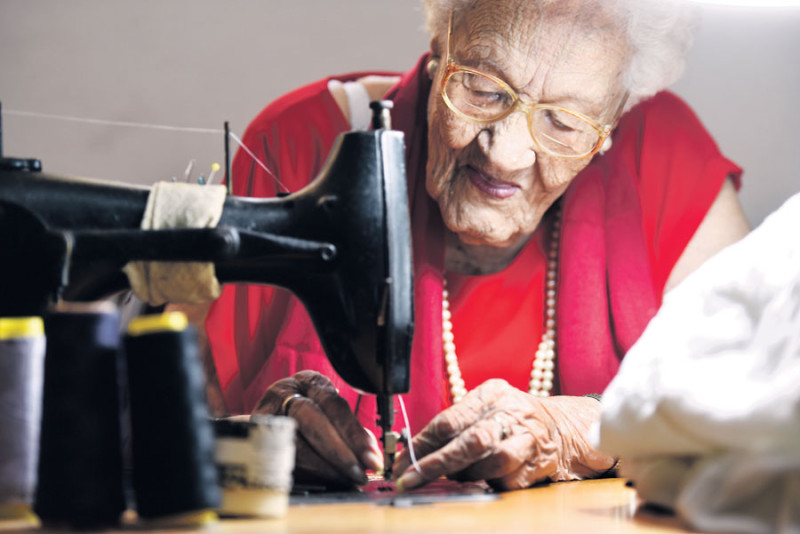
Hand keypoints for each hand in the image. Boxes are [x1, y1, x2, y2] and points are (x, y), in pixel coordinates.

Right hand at [254, 370, 382, 487]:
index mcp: (308, 381)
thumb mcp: (328, 413)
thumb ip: (349, 430)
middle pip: (311, 419)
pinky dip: (305, 472)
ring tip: (343, 479)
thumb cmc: (307, 417)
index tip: (371, 456)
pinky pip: (280, 458)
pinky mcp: (254, 437)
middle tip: (358, 473)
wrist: (267, 423)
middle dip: (339, 451)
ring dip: (323, 466)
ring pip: (293, 441)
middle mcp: (284, 392)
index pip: (333, 404)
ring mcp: (264, 413)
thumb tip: (369, 453)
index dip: (354, 432)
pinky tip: (322, 480)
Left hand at [393, 379, 614, 490]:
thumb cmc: (512, 417)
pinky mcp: (540, 463)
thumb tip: (414, 453)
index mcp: (491, 394)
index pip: (449, 419)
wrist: (565, 427)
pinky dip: (490, 482)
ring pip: (491, 461)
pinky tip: (484, 479)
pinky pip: (507, 479)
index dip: (422, 444)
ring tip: (456, 476)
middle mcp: (511, 412)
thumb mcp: (485, 407)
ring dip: (467, 475)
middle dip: (437, 464)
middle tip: (410, 480)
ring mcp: (529, 438)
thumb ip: (455, 425)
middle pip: (470, 441)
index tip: (401, 461)